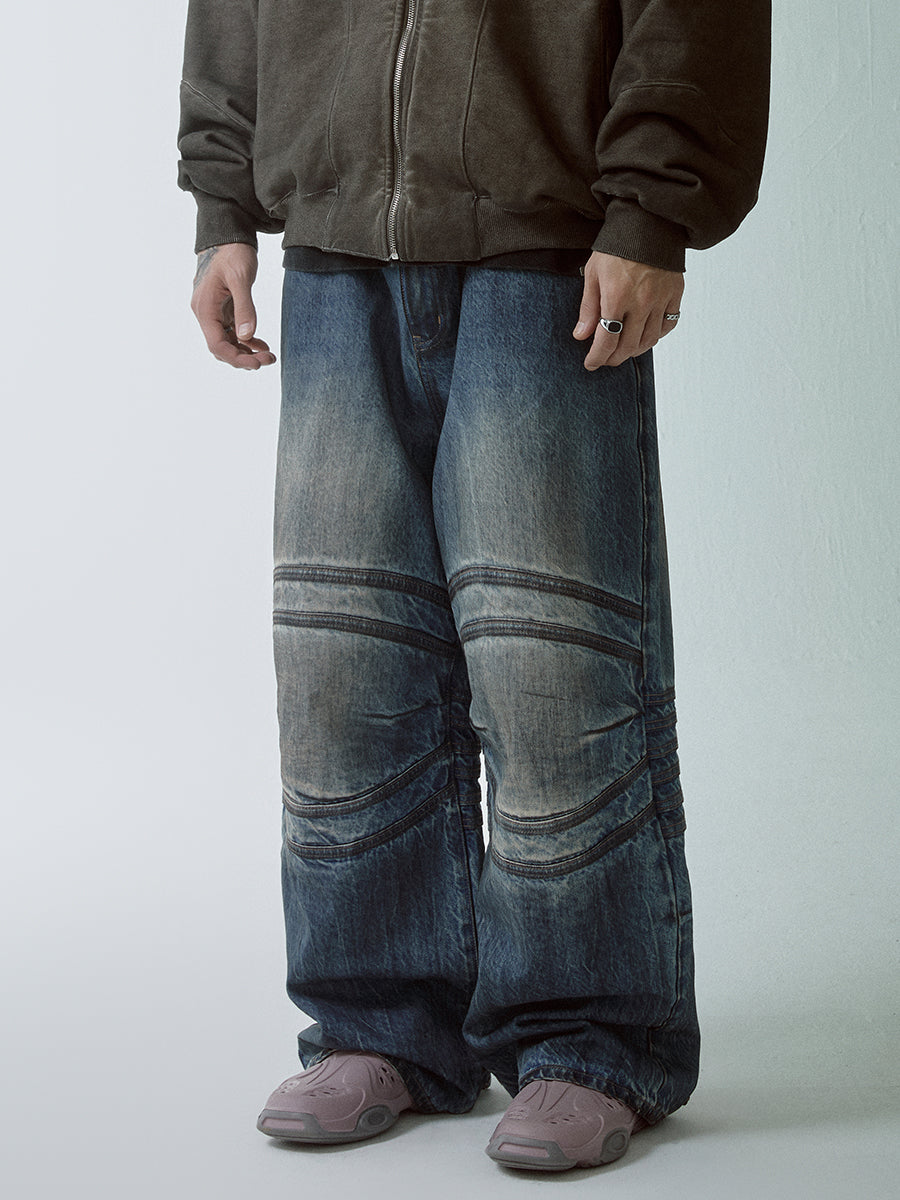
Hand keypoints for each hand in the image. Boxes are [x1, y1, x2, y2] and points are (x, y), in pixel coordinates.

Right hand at [190, 243, 275, 369]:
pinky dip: (247, 340)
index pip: (216, 345)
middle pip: (222, 348)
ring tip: (269, 356)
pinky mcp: (223, 309)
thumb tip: (246, 337)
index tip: (257, 363)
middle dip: (244, 358)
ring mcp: (214, 312)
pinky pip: (233, 332)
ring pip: (228, 342)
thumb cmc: (231, 252)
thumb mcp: (240, 278)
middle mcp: (206, 313)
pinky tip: (262, 345)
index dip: (236, 358)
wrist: (228, 234)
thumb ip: (244, 308)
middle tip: (269, 359)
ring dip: (247, 352)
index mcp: (205, 308)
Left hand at [573, 251, 683, 369]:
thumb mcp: (593, 274)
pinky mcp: (675, 293)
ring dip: (635, 351)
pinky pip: (668, 324)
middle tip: (605, 360)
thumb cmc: (617, 246)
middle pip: (628, 346)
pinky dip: (657, 335)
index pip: (607, 340)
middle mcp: (641, 303)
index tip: (591, 364)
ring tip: (624, 350)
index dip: (598, 357)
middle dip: (614, 358)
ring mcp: (660, 299)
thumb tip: (581, 336)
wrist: (648, 221)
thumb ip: (588, 307)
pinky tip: (646, 335)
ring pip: (649, 340)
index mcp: (616, 297)